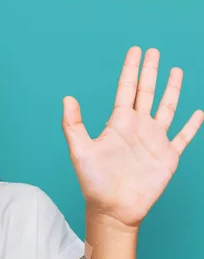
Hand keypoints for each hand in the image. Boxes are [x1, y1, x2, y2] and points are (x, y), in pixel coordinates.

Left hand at [62, 46, 202, 228]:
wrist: (113, 208)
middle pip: (147, 92)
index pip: (127, 89)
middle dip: (151, 71)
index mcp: (119, 123)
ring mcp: (154, 140)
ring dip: (172, 90)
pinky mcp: (168, 156)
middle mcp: (138, 127)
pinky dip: (193, 125)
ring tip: (177, 70)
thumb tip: (67, 98)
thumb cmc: (94, 182)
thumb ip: (73, 125)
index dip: (131, 69)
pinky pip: (184, 136)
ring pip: (167, 108)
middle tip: (154, 51)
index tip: (135, 50)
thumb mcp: (80, 151)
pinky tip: (199, 112)